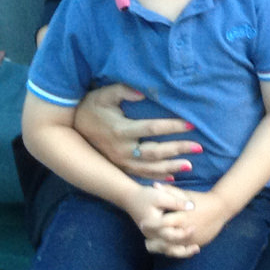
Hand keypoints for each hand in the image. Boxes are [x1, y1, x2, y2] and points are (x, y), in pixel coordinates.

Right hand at [73, 84, 200, 179]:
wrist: (70, 129)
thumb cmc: (92, 107)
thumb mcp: (104, 95)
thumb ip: (123, 91)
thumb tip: (142, 93)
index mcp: (121, 130)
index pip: (152, 128)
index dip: (172, 127)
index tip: (191, 124)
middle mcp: (122, 149)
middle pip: (155, 151)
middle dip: (178, 149)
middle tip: (199, 147)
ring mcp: (121, 161)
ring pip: (150, 167)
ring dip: (171, 167)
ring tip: (190, 165)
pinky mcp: (120, 167)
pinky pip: (141, 175)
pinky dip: (157, 177)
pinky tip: (172, 178)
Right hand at [123, 181, 195, 253]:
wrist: (131, 199)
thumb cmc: (146, 196)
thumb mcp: (161, 196)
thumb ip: (176, 201)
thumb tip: (192, 206)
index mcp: (152, 225)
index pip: (169, 234)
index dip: (183, 233)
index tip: (194, 228)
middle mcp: (151, 234)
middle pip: (168, 247)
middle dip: (184, 248)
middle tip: (197, 245)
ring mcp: (152, 237)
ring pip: (167, 250)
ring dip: (181, 252)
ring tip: (197, 248)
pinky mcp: (155, 237)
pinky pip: (165, 248)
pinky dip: (176, 249)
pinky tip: (189, 247)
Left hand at [144, 187, 230, 256]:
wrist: (221, 207)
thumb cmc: (201, 199)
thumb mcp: (185, 193)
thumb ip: (170, 191)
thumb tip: (154, 185)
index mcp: (182, 217)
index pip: (162, 224)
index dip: (150, 225)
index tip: (142, 223)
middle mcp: (186, 231)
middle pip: (164, 241)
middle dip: (152, 239)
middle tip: (145, 237)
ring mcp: (191, 240)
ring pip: (171, 249)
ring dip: (158, 247)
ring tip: (150, 243)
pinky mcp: (196, 244)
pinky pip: (180, 252)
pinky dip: (170, 250)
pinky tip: (164, 246)